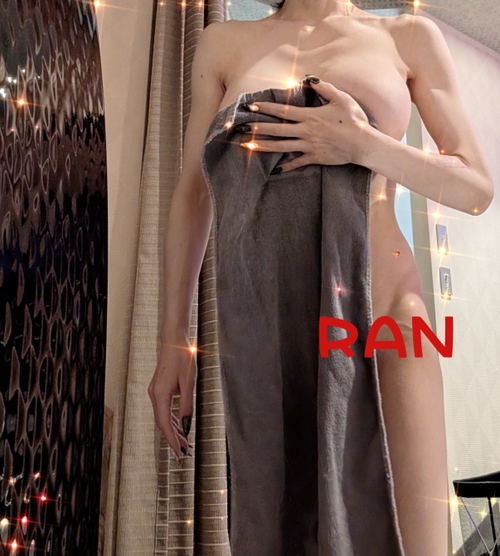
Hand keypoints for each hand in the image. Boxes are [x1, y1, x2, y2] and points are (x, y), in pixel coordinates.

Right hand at [148, 340, 195, 459]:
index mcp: (160, 394)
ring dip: (173, 429)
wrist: (174, 341)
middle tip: (184, 451)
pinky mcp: (159, 388)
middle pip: (163, 422)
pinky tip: (179, 425)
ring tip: (184, 441)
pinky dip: (172, 419)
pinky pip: (164, 409)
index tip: (179, 452)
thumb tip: (186, 424)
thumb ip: (186, 404)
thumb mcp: (189, 382)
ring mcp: (155, 392)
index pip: (165, 424)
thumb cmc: (182, 358)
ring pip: (163, 416)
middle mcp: (154, 394)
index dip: (172, 440)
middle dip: (173, 437)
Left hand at [238, 79, 372, 171]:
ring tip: (248, 146)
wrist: (363, 143)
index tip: (251, 107)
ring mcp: (308, 146)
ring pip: (281, 146)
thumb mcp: (341, 98)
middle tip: (241, 128)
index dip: (265, 108)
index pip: (283, 111)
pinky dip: (285, 166)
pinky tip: (275, 169)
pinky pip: (296, 162)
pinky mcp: (314, 158)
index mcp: (310, 116)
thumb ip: (324, 88)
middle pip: (277, 130)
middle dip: (257, 128)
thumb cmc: (354, 120)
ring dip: (263, 146)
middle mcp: (305, 131)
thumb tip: (309, 80)